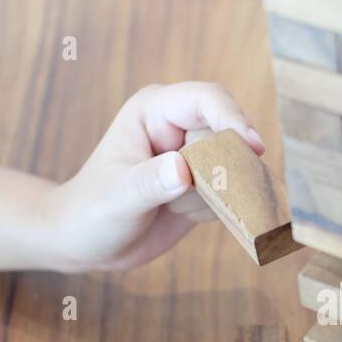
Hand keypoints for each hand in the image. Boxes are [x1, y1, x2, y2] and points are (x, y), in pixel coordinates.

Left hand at [48, 81, 264, 270]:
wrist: (87, 242)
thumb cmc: (91, 211)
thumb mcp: (117, 198)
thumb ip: (151, 182)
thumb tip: (183, 170)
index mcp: (154, 111)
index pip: (207, 100)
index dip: (233, 119)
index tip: (253, 149)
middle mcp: (179, 126)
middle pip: (227, 137)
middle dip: (215, 172)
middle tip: (180, 198)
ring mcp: (194, 155)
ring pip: (234, 168)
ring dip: (210, 197)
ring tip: (171, 206)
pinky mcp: (205, 183)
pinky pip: (232, 194)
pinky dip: (215, 210)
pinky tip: (181, 214)